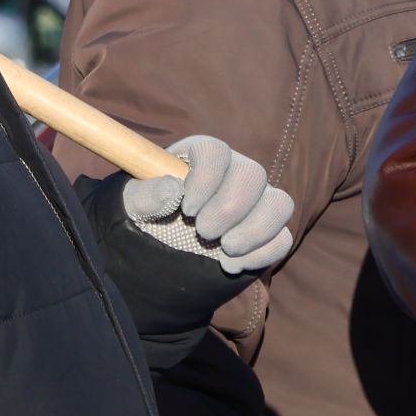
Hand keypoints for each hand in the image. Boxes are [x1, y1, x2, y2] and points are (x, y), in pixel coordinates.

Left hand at [122, 136, 294, 274]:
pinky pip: (283, 238)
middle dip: (229, 208)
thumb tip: (172, 188)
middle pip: (252, 175)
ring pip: (279, 203)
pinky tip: (230, 264)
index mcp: (198, 156)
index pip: (215, 150)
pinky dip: (261, 254)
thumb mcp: (132, 204)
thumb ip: (145, 195)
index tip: (188, 209)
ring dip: (253, 231)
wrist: (159, 249)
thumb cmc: (145, 214)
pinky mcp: (266, 232)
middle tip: (203, 232)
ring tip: (224, 249)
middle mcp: (233, 172)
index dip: (205, 179)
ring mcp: (255, 202)